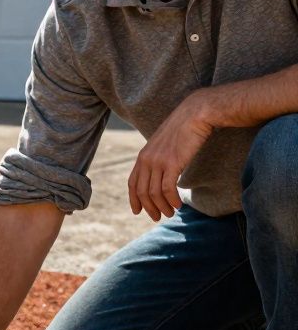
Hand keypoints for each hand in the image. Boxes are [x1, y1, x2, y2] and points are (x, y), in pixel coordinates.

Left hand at [128, 92, 214, 220]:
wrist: (197, 112)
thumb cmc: (185, 127)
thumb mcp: (165, 143)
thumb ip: (159, 158)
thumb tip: (162, 172)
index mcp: (143, 155)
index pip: (132, 182)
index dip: (134, 199)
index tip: (137, 211)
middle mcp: (147, 159)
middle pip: (142, 191)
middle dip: (148, 207)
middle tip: (157, 217)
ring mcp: (158, 161)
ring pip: (154, 193)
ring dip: (162, 206)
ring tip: (170, 213)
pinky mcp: (172, 163)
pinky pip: (167, 189)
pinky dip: (171, 200)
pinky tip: (178, 205)